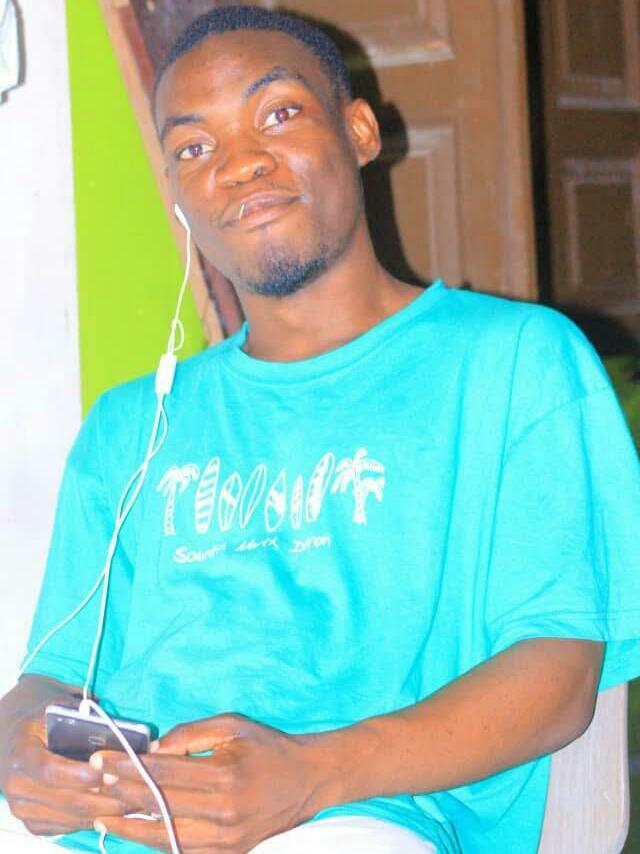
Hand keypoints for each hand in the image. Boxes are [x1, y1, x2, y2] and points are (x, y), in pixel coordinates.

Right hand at [0, 711, 131, 835]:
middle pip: (64, 800)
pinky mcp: (32, 822)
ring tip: (131, 802)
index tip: (113, 773)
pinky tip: (114, 810)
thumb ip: (82, 719)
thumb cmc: (45, 720)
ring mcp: (22, 808)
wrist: (19, 739)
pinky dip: (91, 820)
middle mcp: (16, 784)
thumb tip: (119, 732)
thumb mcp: (58, 708)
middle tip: (133, 792)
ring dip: (102, 812)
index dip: (82, 775)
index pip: (51, 770)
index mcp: (22, 753)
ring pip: (68, 818)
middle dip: (103, 798)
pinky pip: (65, 827)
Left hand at [91, 714, 323, 853]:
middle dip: (121, 793)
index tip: (100, 760)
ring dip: (130, 828)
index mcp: (224, 775)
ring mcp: (225, 840)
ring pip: (165, 836)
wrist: (308, 779)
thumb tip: (152, 750)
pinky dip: (157, 843)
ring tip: (103, 818)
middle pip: (158, 804)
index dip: (127, 766)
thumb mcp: (232, 725)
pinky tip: (137, 834)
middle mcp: (222, 812)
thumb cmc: (268, 746)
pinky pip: (183, 851)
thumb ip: (190, 734)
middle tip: (92, 784)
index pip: (162, 772)